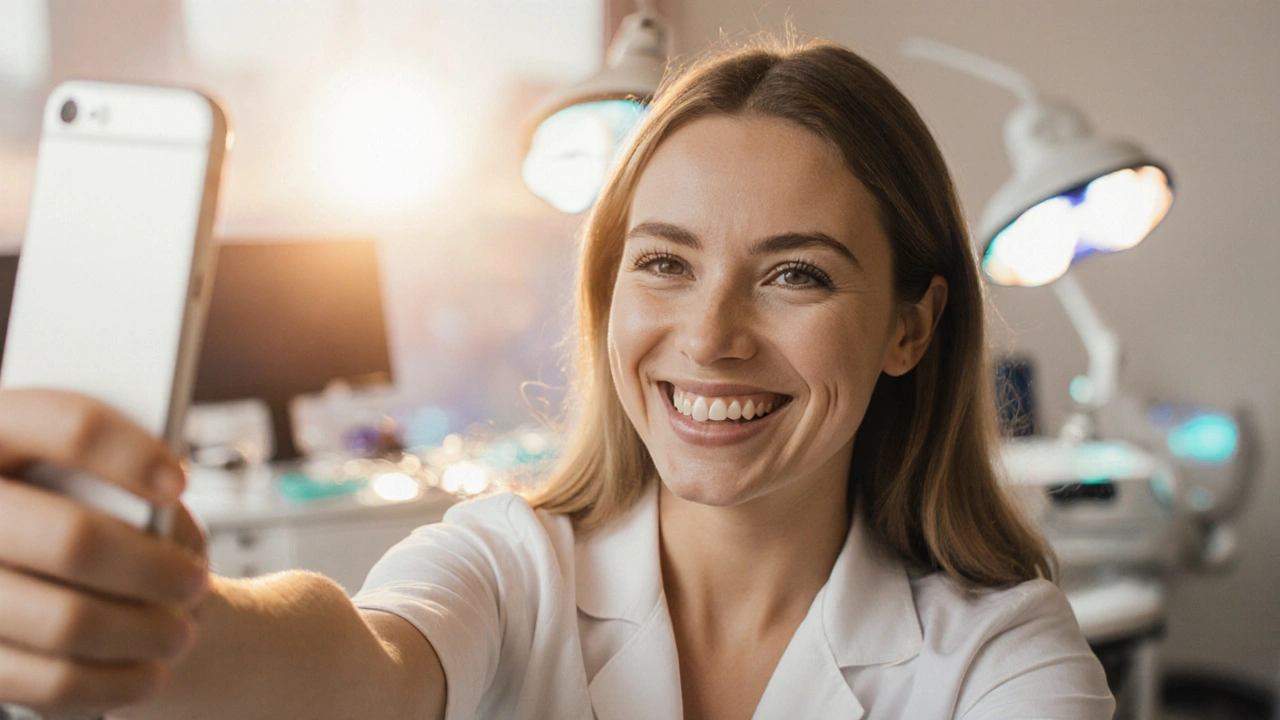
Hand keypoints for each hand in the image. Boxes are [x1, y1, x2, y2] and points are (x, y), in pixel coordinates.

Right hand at [0, 389, 208, 716]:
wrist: (57, 568)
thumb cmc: (94, 509)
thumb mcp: (105, 477)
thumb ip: (121, 483)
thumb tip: (153, 520)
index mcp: (2, 432)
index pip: (62, 423)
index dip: (126, 452)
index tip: (178, 481)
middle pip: (71, 540)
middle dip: (151, 569)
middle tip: (195, 582)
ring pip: (66, 621)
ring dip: (142, 632)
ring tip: (182, 633)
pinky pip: (48, 681)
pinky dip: (113, 682)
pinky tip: (151, 673)